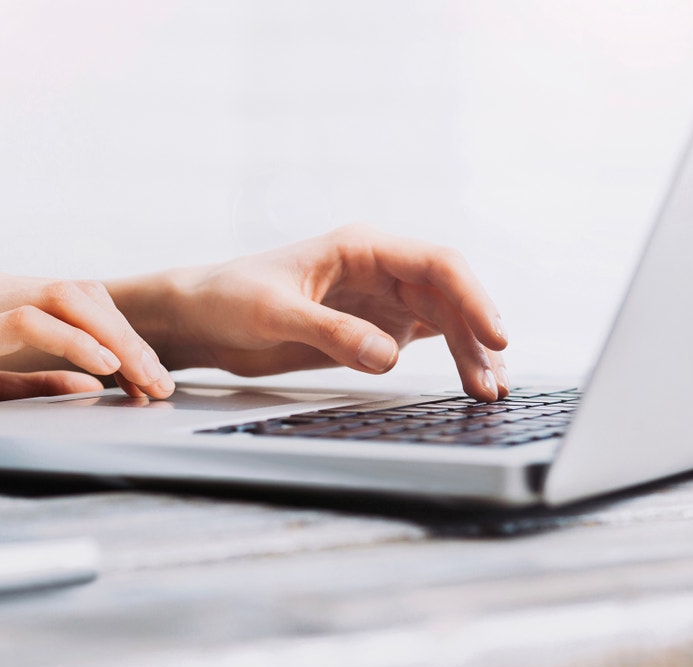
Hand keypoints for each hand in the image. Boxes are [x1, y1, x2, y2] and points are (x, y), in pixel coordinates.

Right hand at [0, 269, 174, 407]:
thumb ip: (29, 379)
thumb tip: (89, 385)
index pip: (73, 296)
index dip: (119, 331)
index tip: (147, 373)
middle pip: (80, 292)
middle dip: (130, 336)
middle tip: (160, 381)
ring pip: (65, 299)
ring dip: (116, 341)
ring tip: (143, 379)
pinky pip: (28, 323)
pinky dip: (74, 344)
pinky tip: (101, 370)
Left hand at [125, 224, 508, 400]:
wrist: (199, 317)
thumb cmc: (227, 298)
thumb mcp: (273, 313)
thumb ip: (330, 332)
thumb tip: (388, 357)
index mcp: (360, 247)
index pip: (436, 264)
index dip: (472, 298)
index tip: (493, 336)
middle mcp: (378, 268)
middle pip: (449, 296)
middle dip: (477, 336)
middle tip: (493, 383)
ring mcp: (379, 298)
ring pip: (444, 320)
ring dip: (469, 352)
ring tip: (487, 393)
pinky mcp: (372, 328)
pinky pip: (425, 338)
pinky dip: (450, 359)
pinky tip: (469, 383)